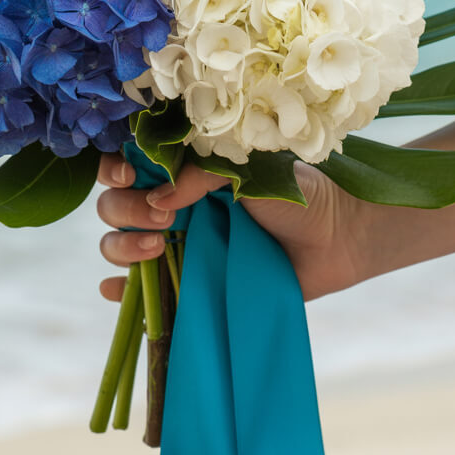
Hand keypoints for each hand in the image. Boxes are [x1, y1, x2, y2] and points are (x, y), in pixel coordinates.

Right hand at [96, 154, 373, 301]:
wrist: (339, 239)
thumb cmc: (300, 194)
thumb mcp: (252, 170)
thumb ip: (204, 174)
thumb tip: (159, 198)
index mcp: (184, 172)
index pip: (129, 163)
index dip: (115, 168)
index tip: (130, 176)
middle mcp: (174, 206)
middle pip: (115, 206)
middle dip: (125, 211)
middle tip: (163, 219)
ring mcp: (179, 246)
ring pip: (118, 245)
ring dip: (122, 248)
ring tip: (159, 247)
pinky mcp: (191, 283)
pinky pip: (141, 291)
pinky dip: (121, 291)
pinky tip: (118, 291)